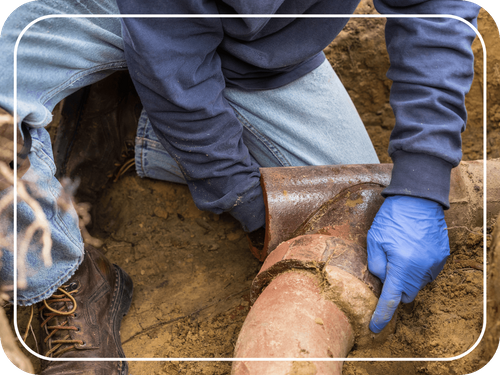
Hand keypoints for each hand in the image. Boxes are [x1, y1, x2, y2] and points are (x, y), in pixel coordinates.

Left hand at [367, 195, 449, 332]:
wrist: (418, 198)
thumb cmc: (392, 217)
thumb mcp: (374, 239)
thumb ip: (375, 264)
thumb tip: (382, 280)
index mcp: (401, 266)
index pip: (390, 299)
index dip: (381, 316)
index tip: (375, 328)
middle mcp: (420, 269)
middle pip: (406, 294)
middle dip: (395, 289)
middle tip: (387, 270)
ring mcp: (434, 263)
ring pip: (417, 283)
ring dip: (407, 277)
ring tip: (400, 254)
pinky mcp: (442, 257)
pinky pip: (428, 272)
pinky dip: (418, 268)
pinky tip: (412, 250)